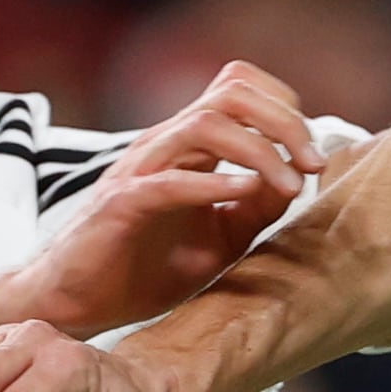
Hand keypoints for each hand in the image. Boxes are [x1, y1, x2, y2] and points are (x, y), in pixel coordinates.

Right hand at [19, 62, 321, 335]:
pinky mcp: (121, 204)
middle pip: (231, 91)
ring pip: (204, 124)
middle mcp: (165, 144)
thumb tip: (299, 179)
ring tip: (289, 186)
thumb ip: (257, 207)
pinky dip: (211, 183)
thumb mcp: (220, 238)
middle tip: (312, 164)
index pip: (240, 87)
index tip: (312, 157)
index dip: (285, 109)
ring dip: (258, 150)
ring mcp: (140, 169)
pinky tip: (244, 194)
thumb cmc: (144, 269)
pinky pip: (167, 181)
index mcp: (189, 145)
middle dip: (284, 120)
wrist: (77, 304)